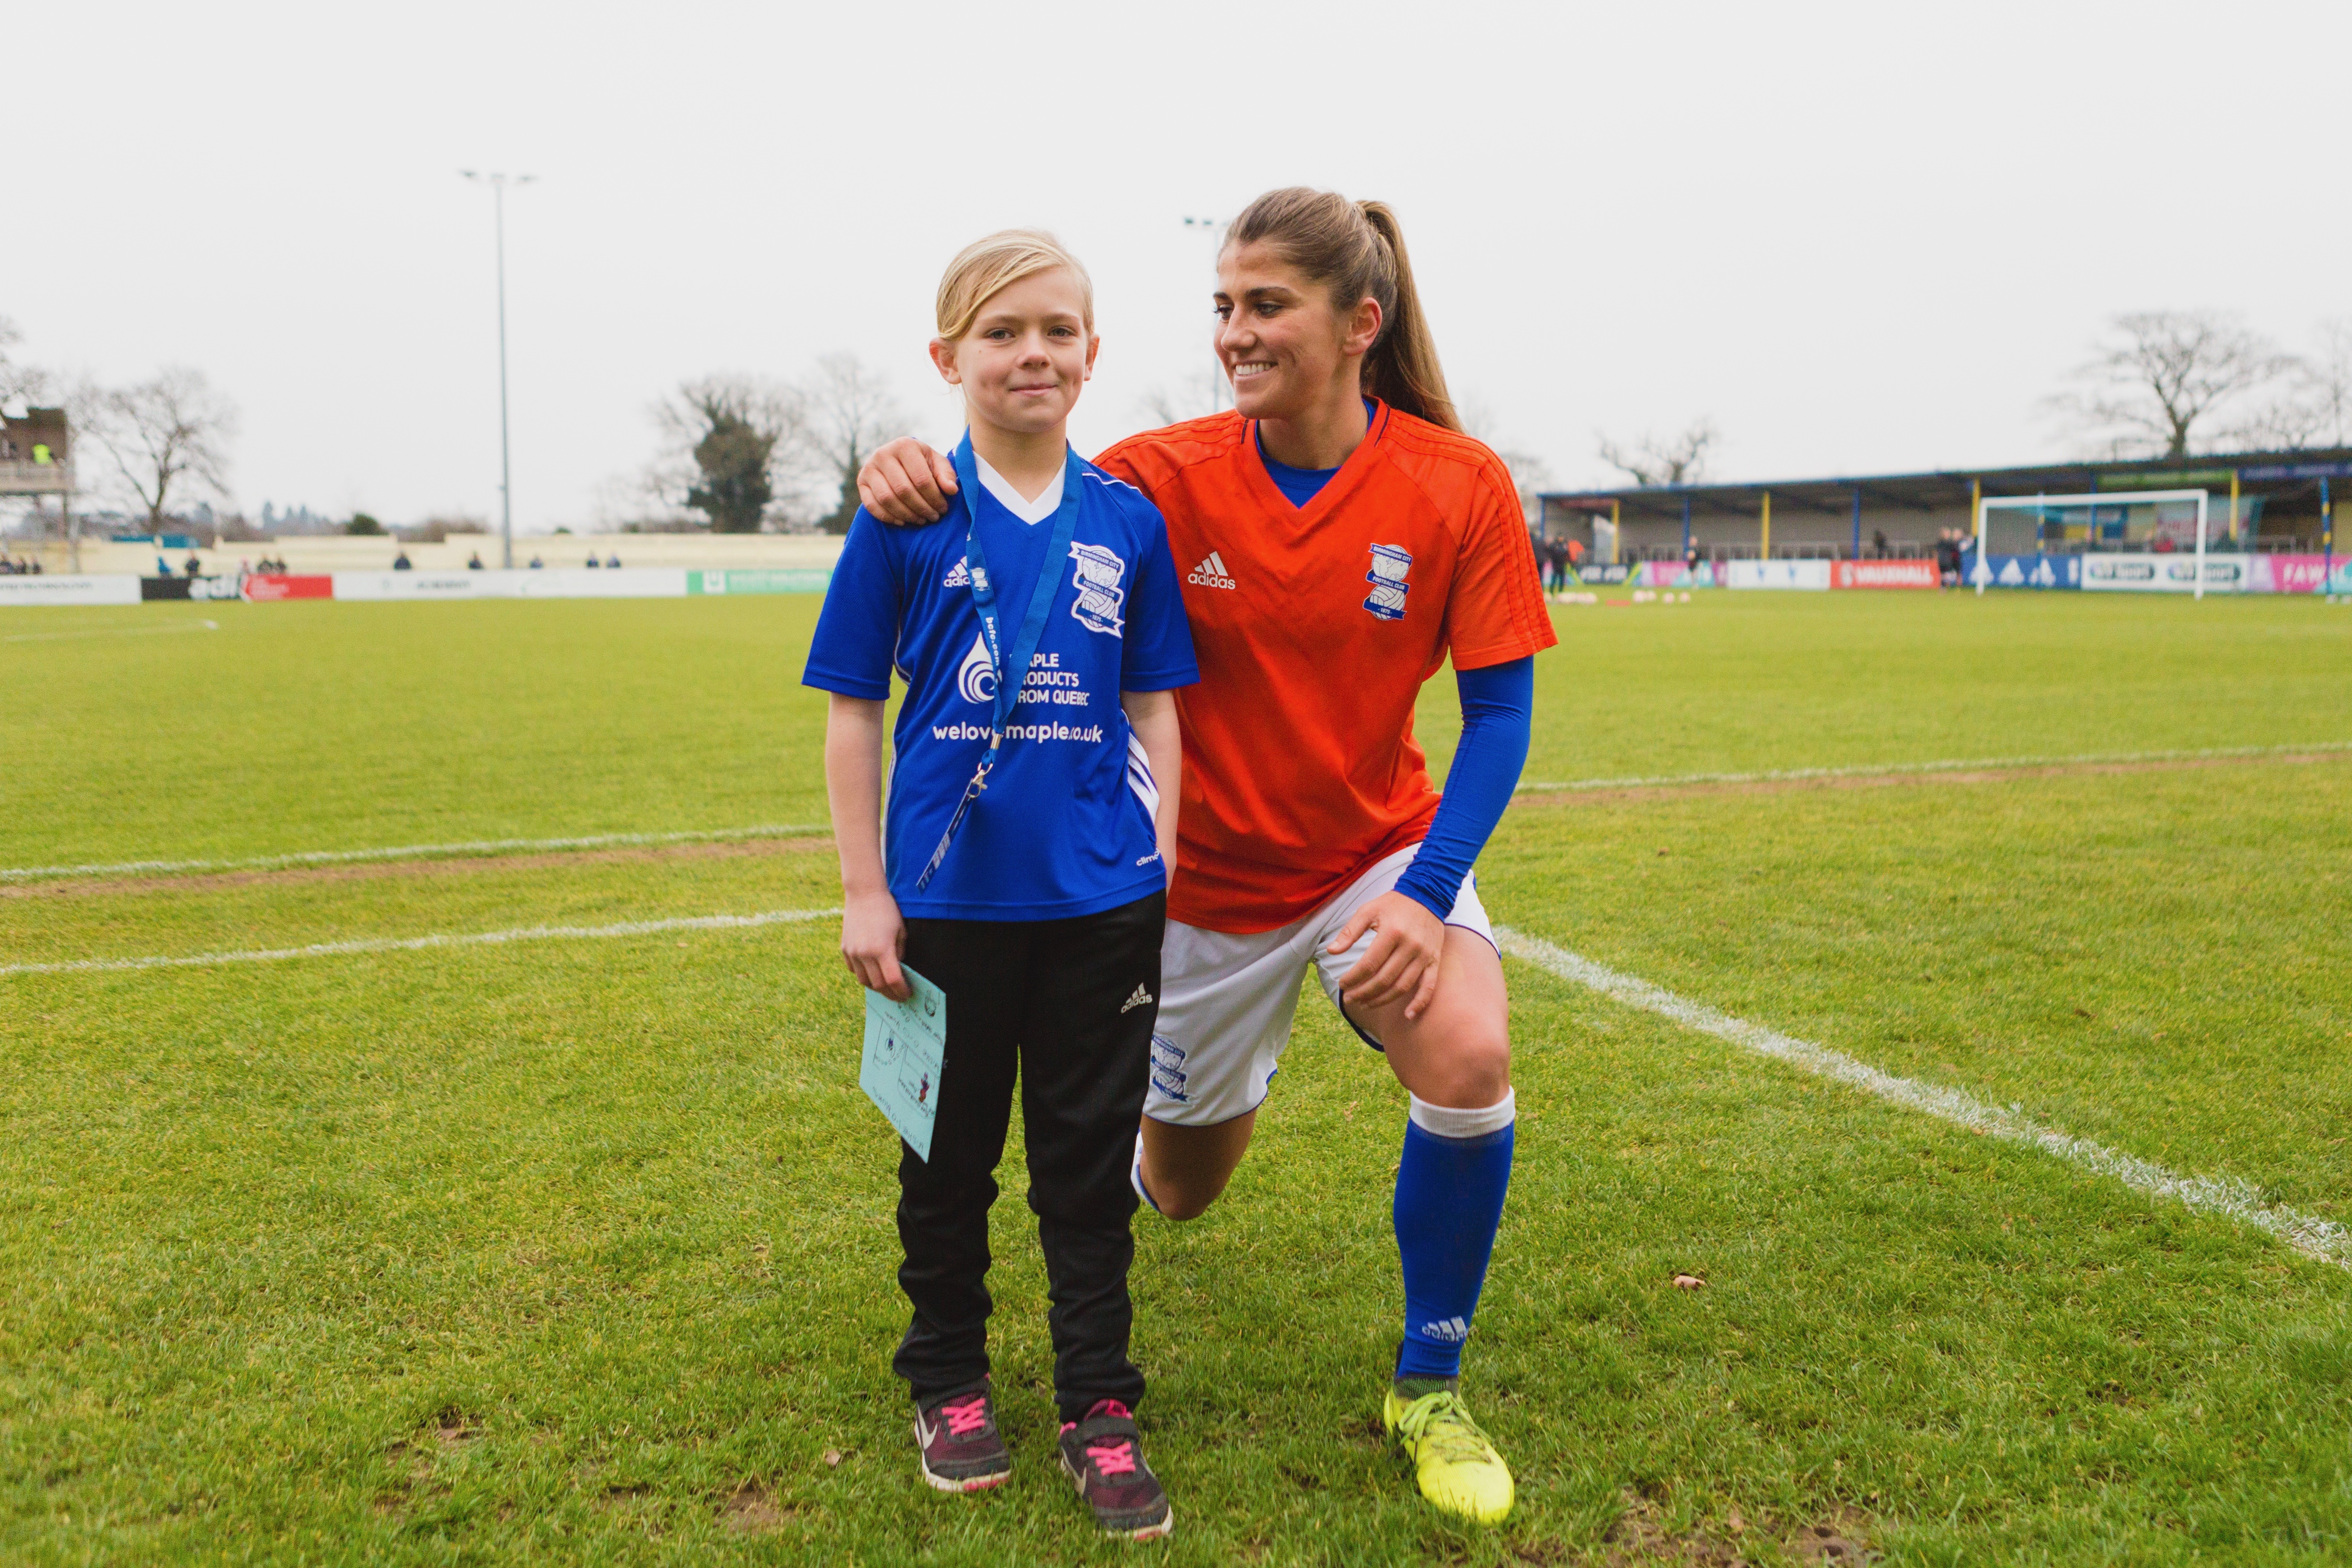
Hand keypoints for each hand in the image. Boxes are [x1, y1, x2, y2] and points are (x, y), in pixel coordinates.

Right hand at [841, 888, 909, 999]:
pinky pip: (853, 970)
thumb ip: (900, 953)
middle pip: (878, 985)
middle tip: (899, 996)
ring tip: (886, 988)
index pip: (893, 980)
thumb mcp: (901, 931)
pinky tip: (872, 974)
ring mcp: (852, 952)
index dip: (901, 990)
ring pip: (864, 981)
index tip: (908, 994)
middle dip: (890, 993)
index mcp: (882, 949)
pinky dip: (863, 976)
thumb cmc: (887, 910)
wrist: (863, 893)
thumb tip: (900, 971)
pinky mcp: (844, 949)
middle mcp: (865, 954)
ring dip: (876, 987)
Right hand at [857, 438, 956, 524]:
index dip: (934, 498)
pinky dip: (888, 517)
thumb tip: (951, 490)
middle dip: (922, 508)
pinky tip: (903, 521)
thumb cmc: (923, 463)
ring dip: (906, 514)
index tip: (943, 508)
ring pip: (887, 499)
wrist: (899, 460)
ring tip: (921, 520)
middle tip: (933, 517)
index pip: (921, 479)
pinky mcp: (861, 481)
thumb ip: (946, 475)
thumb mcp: (937, 464)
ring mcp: (869, 467)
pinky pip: (871, 505)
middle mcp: (883, 454)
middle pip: (904, 490)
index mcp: (905, 446)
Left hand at [1329, 890, 1446, 1020]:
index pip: (1368, 964)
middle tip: (1349, 999)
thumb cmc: (1393, 904)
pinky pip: (1429, 986)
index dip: (1353, 978)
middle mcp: (1410, 946)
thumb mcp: (1368, 910)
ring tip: (1365, 1004)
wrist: (1427, 895)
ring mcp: (1424, 955)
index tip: (1342, 984)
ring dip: (1382, 1000)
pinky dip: (1420, 1002)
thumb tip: (1331, 951)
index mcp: (1392, 932)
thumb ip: (1349, 931)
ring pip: (1402, 986)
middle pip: (1384, 979)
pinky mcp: (1434, 960)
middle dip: (1363, 992)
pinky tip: (1409, 1015)